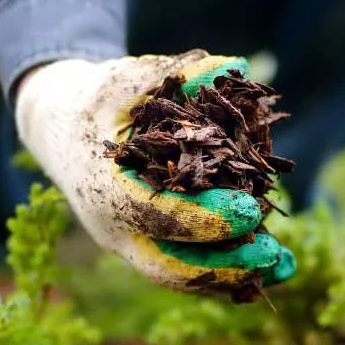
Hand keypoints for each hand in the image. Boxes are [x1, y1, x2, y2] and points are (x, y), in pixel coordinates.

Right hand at [15, 49, 295, 293]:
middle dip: (223, 267)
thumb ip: (177, 73)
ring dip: (233, 277)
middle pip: (168, 266)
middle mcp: (113, 228)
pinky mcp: (144, 246)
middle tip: (273, 255)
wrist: (59, 131)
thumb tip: (238, 67)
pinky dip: (225, 272)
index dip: (203, 218)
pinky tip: (265, 265)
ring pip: (180, 275)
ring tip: (284, 267)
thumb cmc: (94, 101)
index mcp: (103, 188)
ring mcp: (127, 244)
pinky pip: (185, 268)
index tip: (250, 211)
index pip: (153, 214)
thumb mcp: (125, 79)